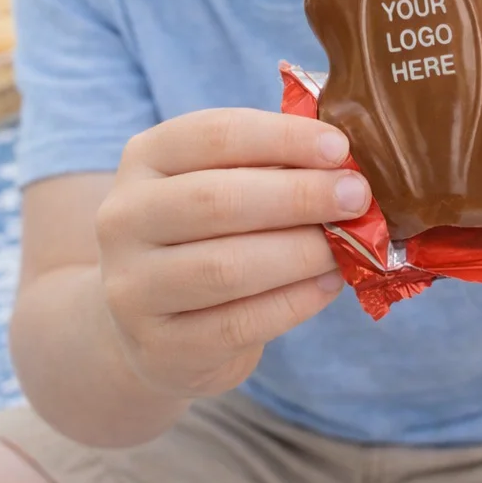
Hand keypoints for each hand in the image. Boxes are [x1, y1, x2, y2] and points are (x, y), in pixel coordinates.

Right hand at [96, 109, 369, 397]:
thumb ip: (272, 166)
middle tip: (357, 196)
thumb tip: (345, 162)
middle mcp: (124, 218)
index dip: (282, 138)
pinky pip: (237, 323)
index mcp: (145, 158)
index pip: (214, 135)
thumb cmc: (206, 233)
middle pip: (218, 200)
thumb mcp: (222, 182)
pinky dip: (294, 302)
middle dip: (299, 196)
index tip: (339, 147)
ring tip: (350, 245)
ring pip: (226, 267)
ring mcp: (132, 287)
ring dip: (301, 252)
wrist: (150, 321)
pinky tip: (329, 283)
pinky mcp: (157, 347)